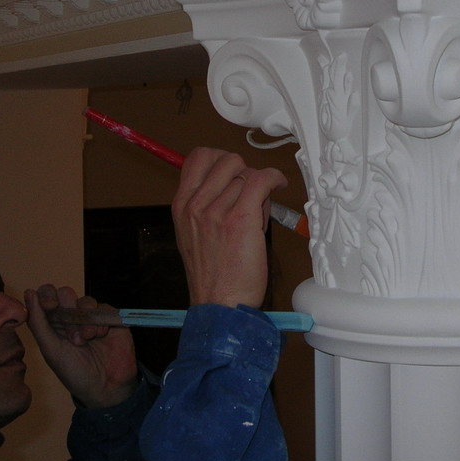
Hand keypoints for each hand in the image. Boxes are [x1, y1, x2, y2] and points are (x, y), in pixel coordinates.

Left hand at [25, 284, 137, 408]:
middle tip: (71, 333)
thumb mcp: (51, 350)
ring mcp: (90, 318)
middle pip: (65, 293)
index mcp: (52, 324)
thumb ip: (38, 322)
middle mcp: (70, 318)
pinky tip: (101, 335)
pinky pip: (104, 307)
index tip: (51, 306)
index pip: (45, 296)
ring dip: (84, 319)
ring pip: (85, 300)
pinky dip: (101, 320)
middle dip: (68, 309)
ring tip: (87, 339)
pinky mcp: (109, 319)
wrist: (107, 387)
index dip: (47, 295)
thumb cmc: (75, 373)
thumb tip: (28, 293)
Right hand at [172, 147, 287, 308]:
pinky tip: (277, 184)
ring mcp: (216, 211)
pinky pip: (260, 180)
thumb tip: (236, 183)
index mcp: (181, 205)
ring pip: (246, 173)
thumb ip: (206, 205)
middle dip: (243, 170)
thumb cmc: (213, 274)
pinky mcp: (240, 219)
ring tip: (259, 207)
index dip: (220, 158)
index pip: (198, 158)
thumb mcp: (193, 234)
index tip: (234, 170)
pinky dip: (273, 178)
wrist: (219, 303)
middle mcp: (196, 204)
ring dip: (258, 185)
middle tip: (250, 191)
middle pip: (226, 160)